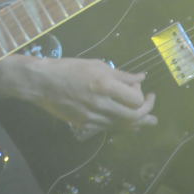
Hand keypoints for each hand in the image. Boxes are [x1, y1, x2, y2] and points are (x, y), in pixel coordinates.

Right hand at [0, 54, 155, 134]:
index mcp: (104, 85)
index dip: (144, 97)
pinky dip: (121, 125)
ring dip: (138, 123)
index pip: (135, 100)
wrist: (42, 83)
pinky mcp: (85, 125)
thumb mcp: (96, 64)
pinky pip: (109, 128)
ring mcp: (93, 117)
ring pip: (123, 126)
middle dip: (147, 112)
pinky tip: (126, 122)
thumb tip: (141, 78)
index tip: (145, 90)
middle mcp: (101, 104)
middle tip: (151, 105)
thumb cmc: (69, 68)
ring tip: (149, 121)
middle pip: (133, 117)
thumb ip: (120, 74)